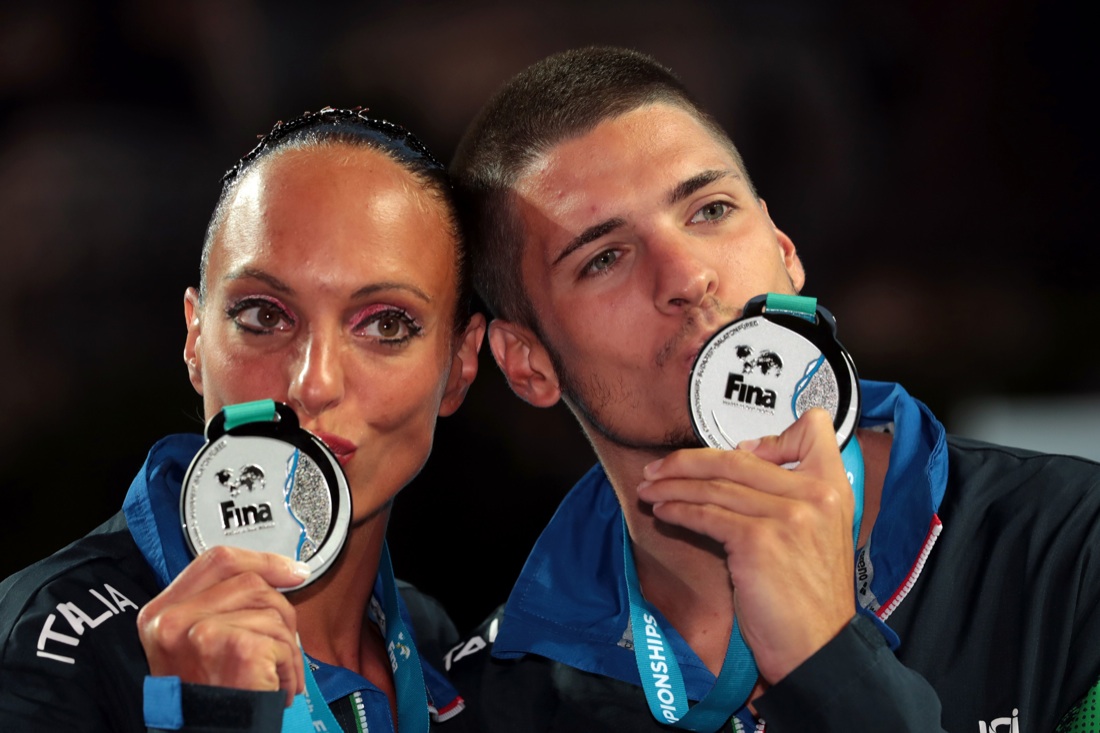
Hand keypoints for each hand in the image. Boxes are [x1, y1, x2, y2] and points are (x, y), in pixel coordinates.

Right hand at [137, 545, 309, 705]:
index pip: (216, 561)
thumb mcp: (196, 645)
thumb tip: (281, 573)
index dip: (261, 560)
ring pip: (273, 610)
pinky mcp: (236, 649)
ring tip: (270, 676)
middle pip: (252, 582)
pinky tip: (275, 687)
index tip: (290, 570)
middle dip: (280, 613)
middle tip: (278, 648)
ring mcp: (201, 634)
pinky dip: (289, 667)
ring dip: (286, 647)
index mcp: (160, 614)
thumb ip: (222, 605)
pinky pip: (283, 642)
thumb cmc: (208, 700)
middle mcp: (172, 622)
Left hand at [636, 408, 855, 682]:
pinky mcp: (758, 540)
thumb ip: (793, 496)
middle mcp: (814, 494)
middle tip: (658, 468)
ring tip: (649, 489)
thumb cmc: (811, 596)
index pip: (814, 429)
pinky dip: (678, 510)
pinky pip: (706, 514)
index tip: (737, 449)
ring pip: (715, 485)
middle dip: (687, 461)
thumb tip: (744, 460)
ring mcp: (787, 515)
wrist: (819, 645)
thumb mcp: (820, 533)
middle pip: (738, 457)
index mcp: (834, 487)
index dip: (773, 434)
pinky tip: (663, 511)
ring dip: (672, 485)